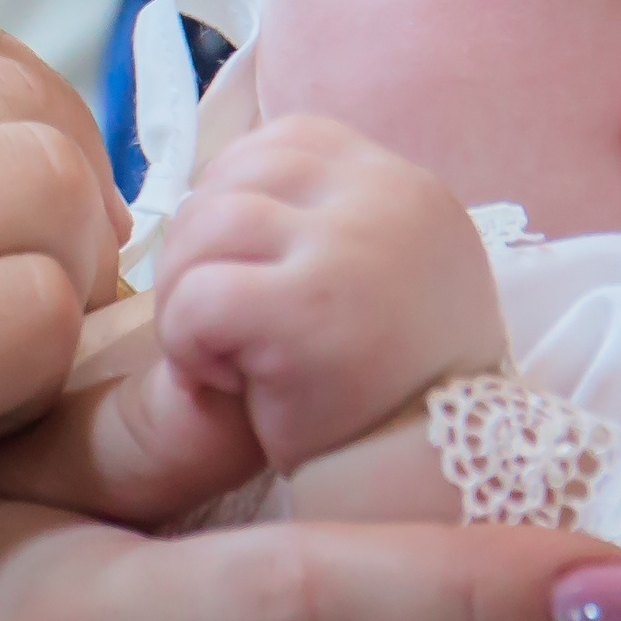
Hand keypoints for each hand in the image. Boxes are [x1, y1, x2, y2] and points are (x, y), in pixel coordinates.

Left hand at [158, 116, 507, 472]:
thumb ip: (327, 218)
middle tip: (215, 321)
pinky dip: (184, 340)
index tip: (243, 269)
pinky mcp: (308, 311)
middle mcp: (383, 200)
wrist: (436, 480)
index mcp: (401, 184)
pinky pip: (198, 296)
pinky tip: (218, 381)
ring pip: (206, 225)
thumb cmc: (390, 387)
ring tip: (214, 350)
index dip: (236, 198)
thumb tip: (221, 189)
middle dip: (199, 247)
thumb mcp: (382, 272)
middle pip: (234, 178)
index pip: (284, 141)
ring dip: (183, 292)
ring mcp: (347, 249)